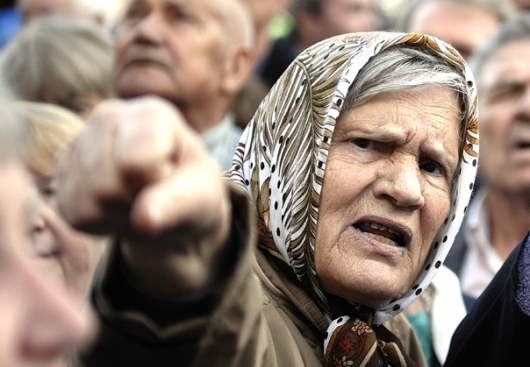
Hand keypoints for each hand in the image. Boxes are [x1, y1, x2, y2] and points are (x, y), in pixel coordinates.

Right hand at [55, 96, 231, 296]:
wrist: (169, 202)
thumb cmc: (192, 192)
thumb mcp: (202, 195)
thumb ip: (178, 203)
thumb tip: (144, 220)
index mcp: (151, 114)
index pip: (135, 162)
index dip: (156, 183)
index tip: (171, 177)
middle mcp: (108, 117)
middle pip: (107, 186)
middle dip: (135, 202)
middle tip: (155, 194)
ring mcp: (79, 142)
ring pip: (89, 201)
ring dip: (119, 214)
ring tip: (139, 199)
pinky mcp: (62, 171)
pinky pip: (74, 213)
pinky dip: (101, 222)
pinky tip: (119, 206)